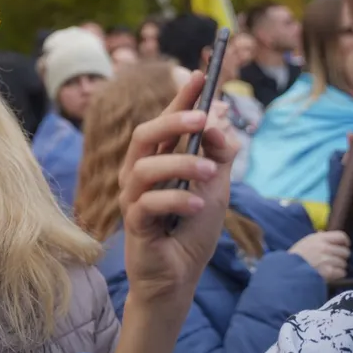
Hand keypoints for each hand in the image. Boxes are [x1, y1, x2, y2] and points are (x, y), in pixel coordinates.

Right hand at [119, 70, 237, 305]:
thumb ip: (220, 156)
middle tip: (201, 117)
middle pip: (145, 135)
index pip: (167, 121)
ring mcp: (132, 198)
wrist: (180, 278)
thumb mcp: (217, 188)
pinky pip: (147, 203)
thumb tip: (219, 123)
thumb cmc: (192, 231)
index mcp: (158, 160)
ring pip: (144, 166)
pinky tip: (198, 205)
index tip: (201, 73)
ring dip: (180, 164)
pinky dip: (175, 199)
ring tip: (210, 173)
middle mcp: (139, 173)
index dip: (181, 97)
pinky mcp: (134, 223)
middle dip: (172, 120)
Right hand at [288, 230, 349, 281]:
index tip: (344, 245)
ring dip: (338, 266)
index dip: (345, 241)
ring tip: (329, 267)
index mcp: (320, 238)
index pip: (341, 236)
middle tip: (334, 259)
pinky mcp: (329, 272)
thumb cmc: (297, 255)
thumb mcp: (305, 241)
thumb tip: (324, 232)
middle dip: (341, 256)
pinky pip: (342, 273)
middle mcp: (326, 248)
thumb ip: (317, 237)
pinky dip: (338, 274)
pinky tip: (331, 274)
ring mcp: (328, 260)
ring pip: (343, 263)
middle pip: (345, 251)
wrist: (289, 269)